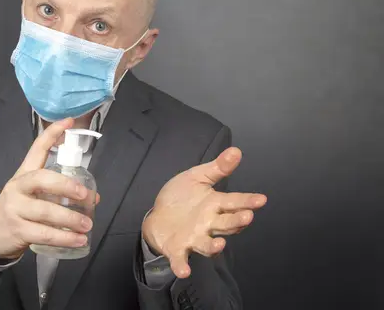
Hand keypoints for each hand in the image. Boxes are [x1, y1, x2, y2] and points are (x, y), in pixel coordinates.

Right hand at [0, 118, 99, 258]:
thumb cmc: (19, 209)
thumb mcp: (34, 195)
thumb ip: (59, 193)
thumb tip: (93, 197)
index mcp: (24, 174)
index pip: (36, 149)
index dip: (52, 134)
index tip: (68, 121)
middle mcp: (18, 187)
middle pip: (41, 179)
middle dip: (65, 185)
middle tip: (85, 195)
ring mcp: (15, 208)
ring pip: (45, 211)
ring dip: (70, 219)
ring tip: (87, 225)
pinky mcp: (18, 229)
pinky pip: (44, 234)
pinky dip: (64, 238)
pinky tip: (79, 241)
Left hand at [142, 147, 266, 277]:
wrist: (158, 216)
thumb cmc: (181, 198)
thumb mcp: (197, 177)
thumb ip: (217, 168)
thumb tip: (236, 150)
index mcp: (214, 205)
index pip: (234, 202)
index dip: (247, 201)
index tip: (261, 199)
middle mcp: (208, 224)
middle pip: (226, 224)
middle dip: (236, 221)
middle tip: (247, 217)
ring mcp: (194, 238)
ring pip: (208, 244)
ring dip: (214, 246)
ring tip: (220, 243)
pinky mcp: (177, 249)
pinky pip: (181, 259)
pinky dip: (182, 265)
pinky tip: (184, 270)